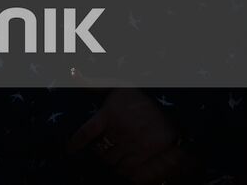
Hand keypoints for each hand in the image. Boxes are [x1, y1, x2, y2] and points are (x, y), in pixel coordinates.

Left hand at [67, 87, 198, 183]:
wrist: (177, 109)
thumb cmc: (143, 99)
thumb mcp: (118, 86)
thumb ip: (94, 83)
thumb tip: (72, 72)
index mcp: (110, 114)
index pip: (86, 133)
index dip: (75, 143)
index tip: (69, 149)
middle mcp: (121, 132)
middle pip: (101, 152)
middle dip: (101, 151)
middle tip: (106, 147)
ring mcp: (135, 146)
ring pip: (115, 164)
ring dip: (114, 161)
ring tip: (118, 154)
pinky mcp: (149, 158)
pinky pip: (131, 174)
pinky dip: (128, 172)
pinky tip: (129, 163)